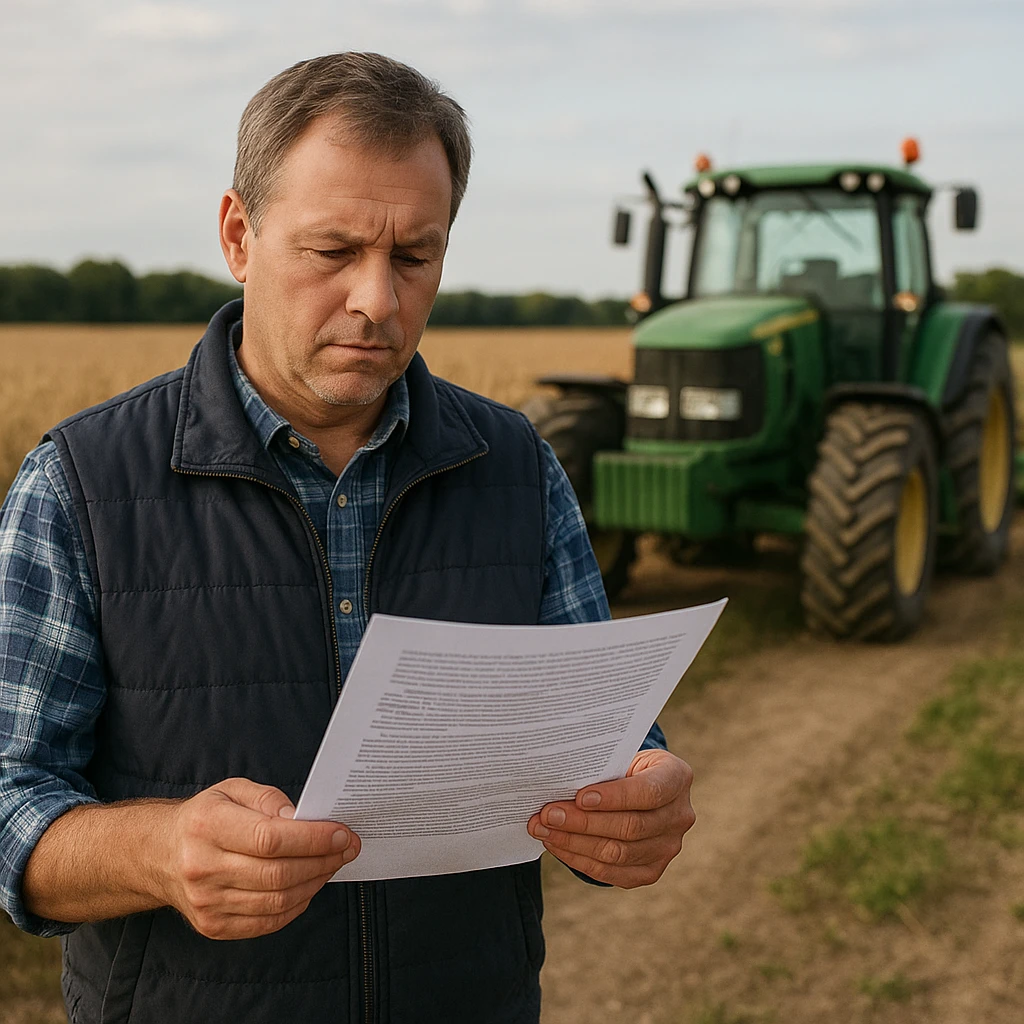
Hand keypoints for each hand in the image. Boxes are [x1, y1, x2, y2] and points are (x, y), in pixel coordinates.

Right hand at [160, 778, 359, 939]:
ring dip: (315, 882)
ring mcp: (206, 902)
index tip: (342, 833)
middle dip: (323, 861)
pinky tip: (309, 884)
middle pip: (278, 874)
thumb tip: (302, 818)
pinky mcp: (213, 926)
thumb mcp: (232, 790)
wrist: (159, 855)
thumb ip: (269, 799)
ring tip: (332, 863)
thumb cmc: (205, 817)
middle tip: (348, 848)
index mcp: (207, 825)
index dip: (313, 838)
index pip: (270, 838)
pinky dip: (297, 905)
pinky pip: (267, 922)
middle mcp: (202, 867)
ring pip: (277, 901)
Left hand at [527, 749, 693, 887]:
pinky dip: (579, 860)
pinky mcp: (652, 871)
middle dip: (583, 822)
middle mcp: (680, 816)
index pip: (648, 792)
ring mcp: (668, 847)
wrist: (640, 788)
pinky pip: (612, 873)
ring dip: (574, 843)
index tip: (580, 797)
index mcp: (677, 778)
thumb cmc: (625, 766)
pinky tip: (556, 844)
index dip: (615, 797)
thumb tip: (558, 785)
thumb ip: (601, 770)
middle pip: (630, 827)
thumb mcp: (622, 757)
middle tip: (548, 815)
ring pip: (618, 853)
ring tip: (544, 829)